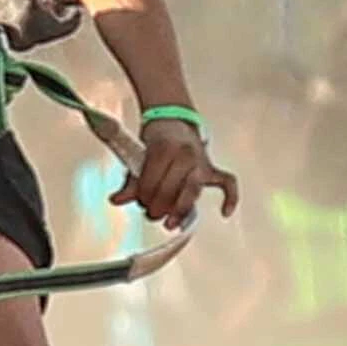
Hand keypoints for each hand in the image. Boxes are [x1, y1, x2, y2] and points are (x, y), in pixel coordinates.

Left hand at [126, 116, 240, 227]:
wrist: (173, 121)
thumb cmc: (155, 141)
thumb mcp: (138, 157)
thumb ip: (130, 181)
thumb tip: (116, 200)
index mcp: (165, 148)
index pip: (153, 180)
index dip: (143, 195)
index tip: (139, 200)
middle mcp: (186, 155)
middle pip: (172, 189)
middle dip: (159, 206)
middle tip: (150, 213)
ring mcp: (201, 163)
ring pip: (193, 192)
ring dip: (180, 210)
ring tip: (170, 224)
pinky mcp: (211, 169)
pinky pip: (227, 183)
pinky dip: (230, 197)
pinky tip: (225, 212)